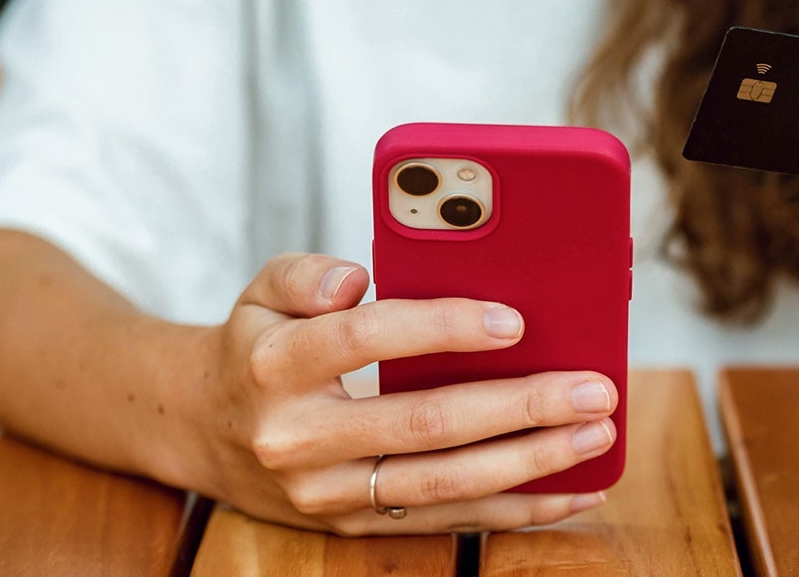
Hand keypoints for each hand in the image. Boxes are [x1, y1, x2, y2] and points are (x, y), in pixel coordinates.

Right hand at [196, 254, 617, 534]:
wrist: (202, 430)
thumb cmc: (257, 346)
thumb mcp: (262, 291)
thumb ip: (305, 272)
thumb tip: (356, 278)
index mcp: (276, 366)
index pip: (366, 340)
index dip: (442, 328)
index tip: (513, 319)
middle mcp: (299, 438)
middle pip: (423, 424)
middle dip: (518, 408)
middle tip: (591, 388)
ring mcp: (327, 493)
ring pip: (443, 485)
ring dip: (531, 464)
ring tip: (596, 435)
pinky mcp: (355, 525)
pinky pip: (446, 522)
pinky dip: (516, 510)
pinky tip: (573, 491)